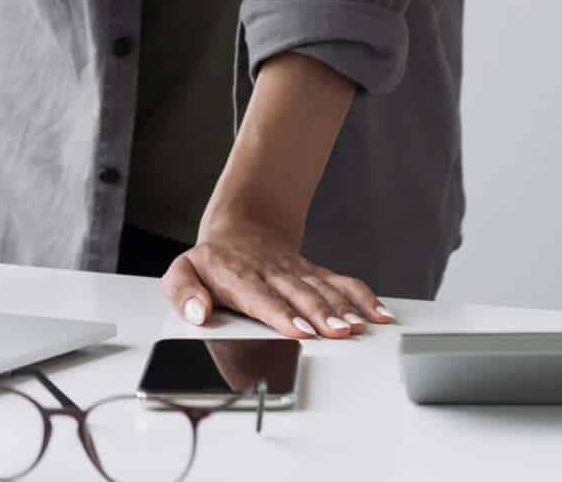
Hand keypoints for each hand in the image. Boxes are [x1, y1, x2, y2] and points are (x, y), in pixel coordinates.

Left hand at [160, 209, 395, 339]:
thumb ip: (182, 292)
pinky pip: (342, 283)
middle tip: (338, 333)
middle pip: (300, 294)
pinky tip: (380, 314)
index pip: (261, 297)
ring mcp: (297, 273)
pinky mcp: (315, 274)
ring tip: (359, 327)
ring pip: (324, 290)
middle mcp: (273, 274)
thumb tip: (196, 312)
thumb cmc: (212, 260)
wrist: (241, 227)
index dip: (280, 313)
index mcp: (240, 277)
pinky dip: (363, 297)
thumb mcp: (183, 271)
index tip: (299, 328)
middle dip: (320, 314)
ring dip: (344, 309)